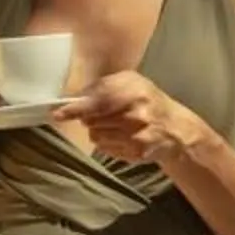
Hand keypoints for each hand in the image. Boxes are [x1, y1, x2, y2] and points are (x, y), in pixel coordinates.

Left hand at [49, 71, 197, 165]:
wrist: (175, 128)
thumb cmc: (148, 101)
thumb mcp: (130, 82)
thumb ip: (103, 86)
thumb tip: (75, 98)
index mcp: (134, 92)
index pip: (97, 101)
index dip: (75, 109)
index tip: (59, 113)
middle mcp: (135, 115)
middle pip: (91, 121)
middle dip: (91, 117)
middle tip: (106, 113)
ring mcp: (136, 136)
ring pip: (95, 136)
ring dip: (99, 131)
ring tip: (116, 125)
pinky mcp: (135, 153)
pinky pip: (105, 148)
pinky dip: (108, 142)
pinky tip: (123, 136)